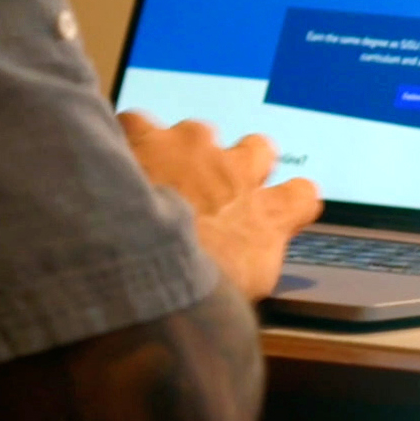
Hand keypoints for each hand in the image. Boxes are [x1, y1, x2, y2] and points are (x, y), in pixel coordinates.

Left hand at [120, 112, 320, 304]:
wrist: (142, 266)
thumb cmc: (193, 293)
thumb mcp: (239, 296)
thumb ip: (247, 270)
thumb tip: (235, 279)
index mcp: (266, 215)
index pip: (302, 195)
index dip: (289, 200)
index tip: (280, 207)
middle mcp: (236, 173)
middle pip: (258, 149)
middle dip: (240, 162)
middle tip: (216, 186)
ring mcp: (193, 149)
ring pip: (200, 132)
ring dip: (184, 150)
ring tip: (160, 173)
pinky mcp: (148, 138)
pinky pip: (140, 124)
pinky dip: (131, 141)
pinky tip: (117, 160)